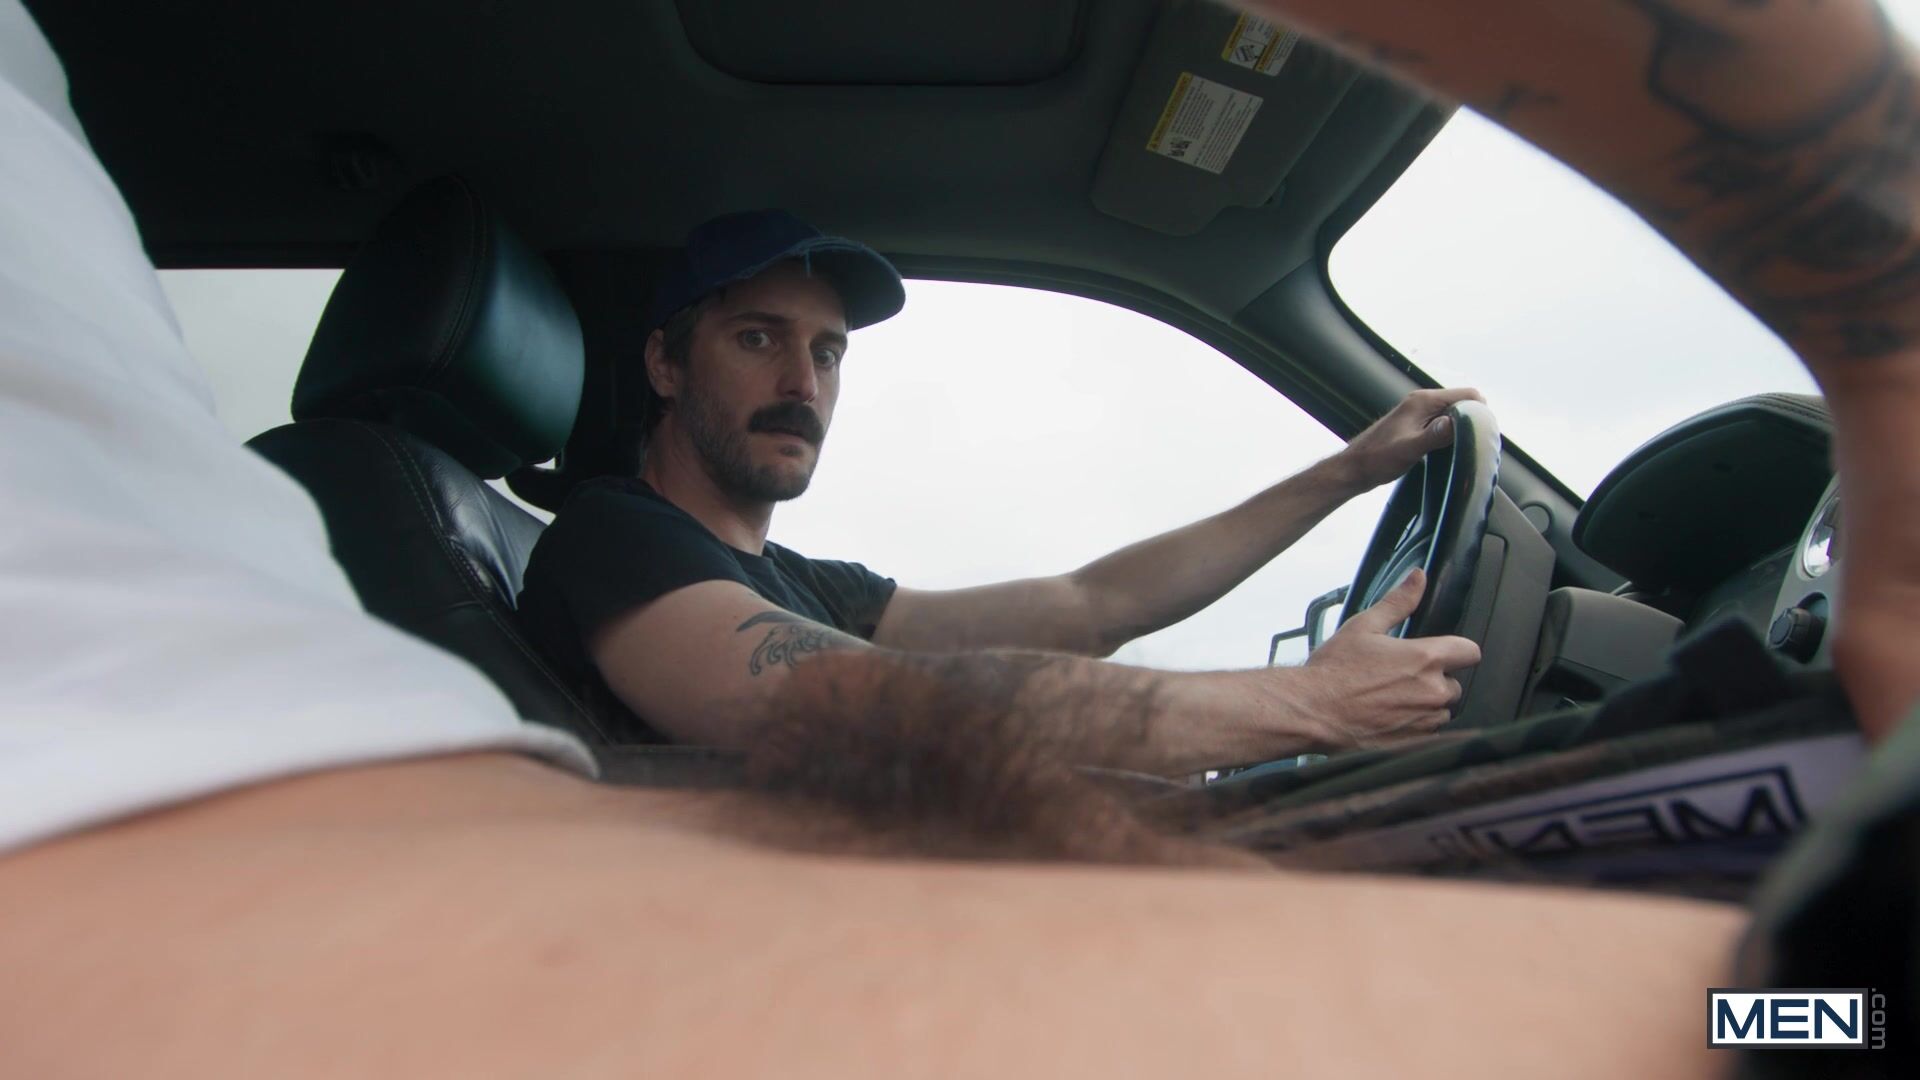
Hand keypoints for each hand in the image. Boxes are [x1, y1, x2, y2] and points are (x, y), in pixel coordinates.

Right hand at [1287, 569, 1481, 749]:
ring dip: (1425, 706)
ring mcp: (1425, 722)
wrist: (1312, 711)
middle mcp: (1433, 692)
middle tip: (1401, 679)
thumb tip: (1418, 577)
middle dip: (1434, 681)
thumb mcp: (1363, 627)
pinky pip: (1427, 735)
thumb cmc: (1334, 670)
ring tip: (1390, 701)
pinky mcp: (1414, 744)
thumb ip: (1398, 602)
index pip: (1471, 652)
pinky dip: (1413, 728)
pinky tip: (1387, 720)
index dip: (1458, 651)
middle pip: (1455, 685)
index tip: (1443, 654)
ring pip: (1440, 712)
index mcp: (1426, 659)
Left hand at [1339, 388, 1485, 489]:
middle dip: (1474, 420)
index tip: (1485, 433)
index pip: (1468, 394)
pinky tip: (1452, 450)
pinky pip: (1443, 423)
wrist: (1354, 468)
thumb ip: (1434, 435)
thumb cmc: (1378, 459)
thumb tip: (1458, 423)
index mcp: (1424, 401)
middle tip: (1478, 444)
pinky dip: (1452, 433)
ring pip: (1454, 414)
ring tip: (1467, 448)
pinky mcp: (1417, 425)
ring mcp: (1419, 413)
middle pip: (1463, 403)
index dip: (1481, 411)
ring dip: (1463, 428)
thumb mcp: (1409, 448)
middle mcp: (1423, 401)